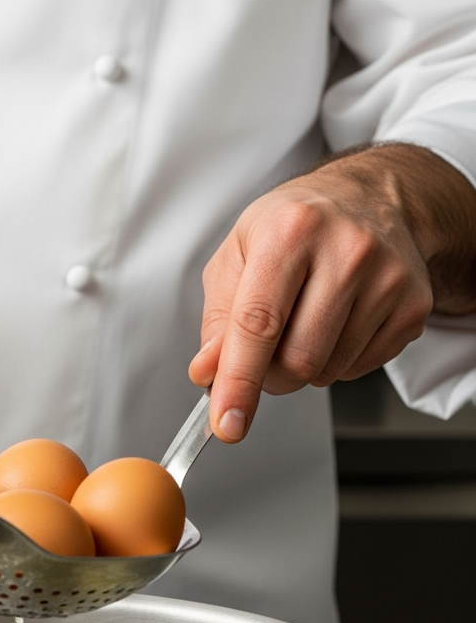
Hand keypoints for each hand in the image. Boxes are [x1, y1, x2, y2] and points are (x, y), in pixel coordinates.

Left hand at [189, 144, 475, 441]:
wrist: (367, 200)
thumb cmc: (294, 227)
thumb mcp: (237, 256)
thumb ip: (217, 319)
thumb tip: (209, 372)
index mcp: (290, 232)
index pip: (258, 324)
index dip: (239, 381)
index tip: (227, 422)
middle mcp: (346, 251)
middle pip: (297, 359)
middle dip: (268, 375)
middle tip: (262, 352)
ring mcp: (388, 279)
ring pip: (328, 371)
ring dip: (302, 366)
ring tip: (302, 321)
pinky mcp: (414, 306)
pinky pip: (359, 369)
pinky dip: (335, 361)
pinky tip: (333, 322)